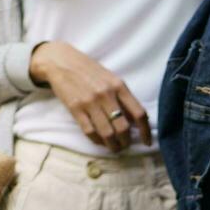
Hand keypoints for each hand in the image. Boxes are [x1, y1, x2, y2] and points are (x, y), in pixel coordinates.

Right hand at [28, 41, 149, 151]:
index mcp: (119, 86)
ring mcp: (90, 103)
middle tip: (125, 145)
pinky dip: (98, 141)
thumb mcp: (111, 78)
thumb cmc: (89, 70)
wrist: (62, 61)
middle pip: (123, 128)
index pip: (139, 113)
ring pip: (107, 134)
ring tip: (114, 147)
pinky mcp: (75, 109)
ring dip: (113, 145)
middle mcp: (106, 95)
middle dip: (126, 141)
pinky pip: (90, 132)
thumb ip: (123, 97)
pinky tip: (100, 142)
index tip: (147, 142)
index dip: (145, 131)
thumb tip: (135, 120)